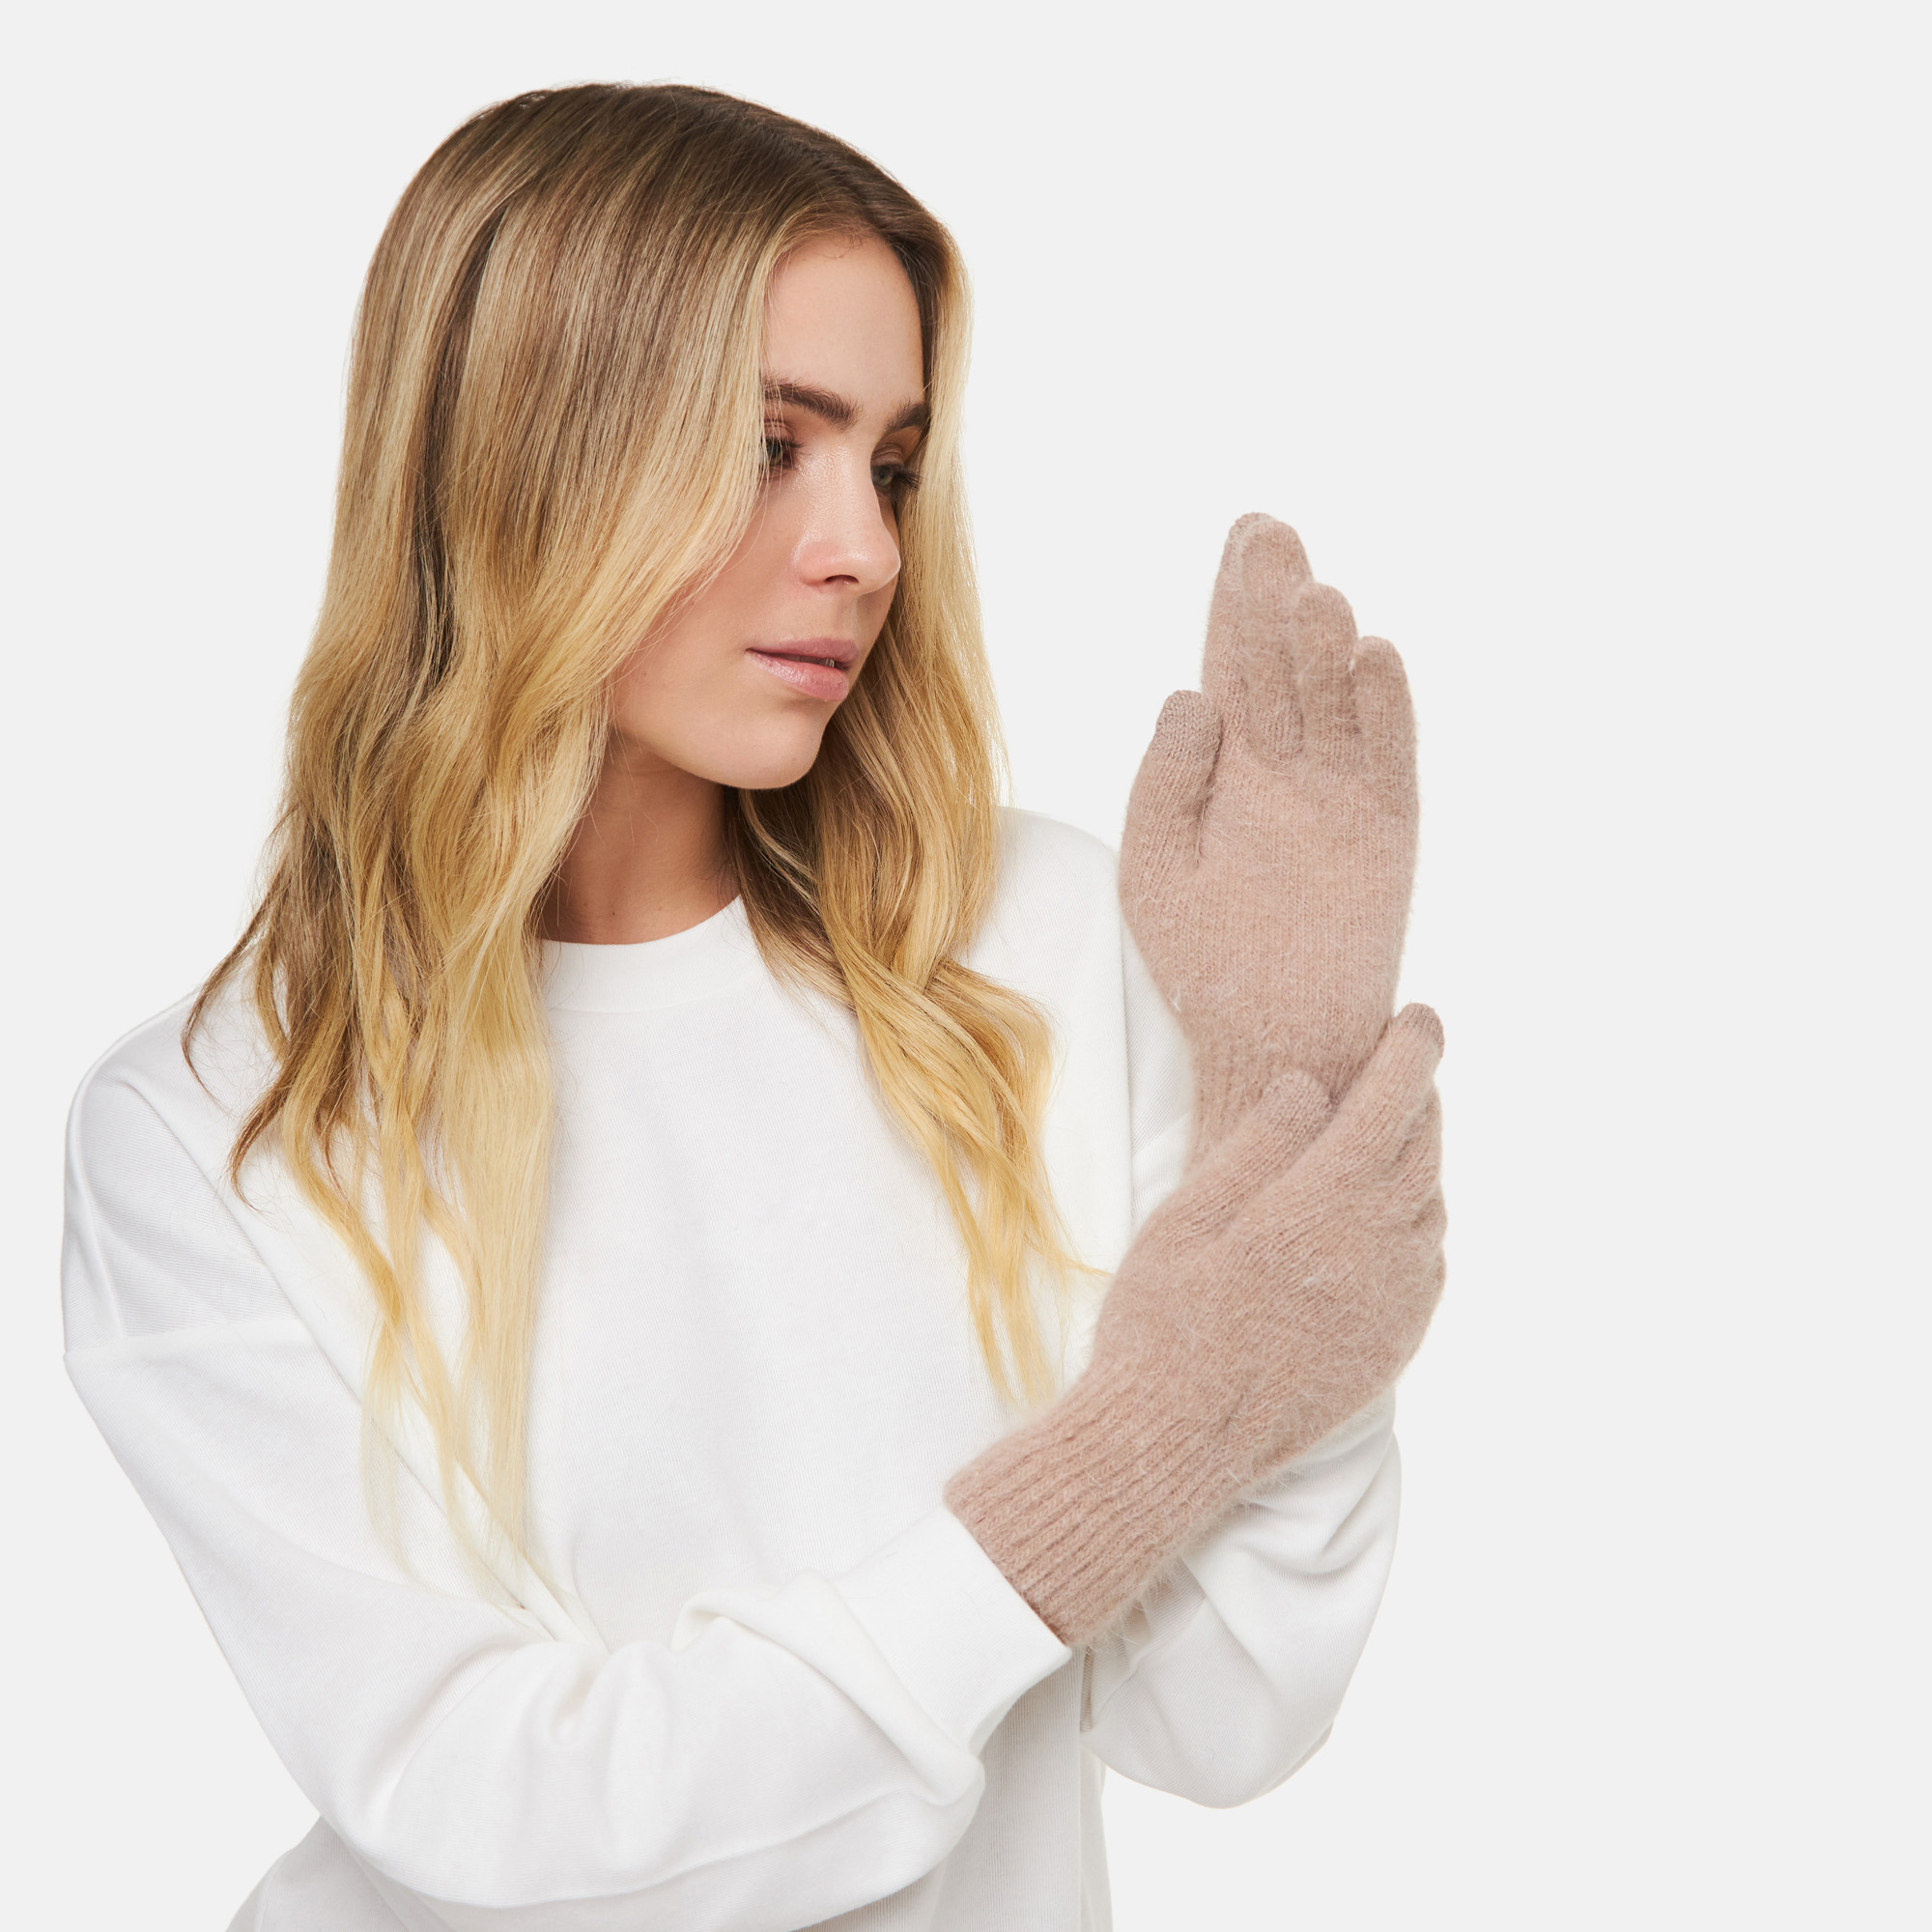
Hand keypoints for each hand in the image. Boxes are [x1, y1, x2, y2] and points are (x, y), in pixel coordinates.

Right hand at [945, 1004, 1446, 1645]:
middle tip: (1399, 1067)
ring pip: (1432, 1206)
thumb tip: (1310, 1083)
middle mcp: (1376, 1250)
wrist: (1176, 1439)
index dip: (1413, 1051)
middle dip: (1418, 1097)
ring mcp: (1393, 1304)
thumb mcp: (1189, 1214)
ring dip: (1419, 1159)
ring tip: (1386, 1137)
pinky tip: (1385, 1220)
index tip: (1420, 1017)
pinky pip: (1428, 1264)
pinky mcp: (1393, 1347)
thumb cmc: (1162, 1319)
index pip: (1391, 1102)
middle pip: (1424, 1148)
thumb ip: (1258, 1144)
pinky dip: (1418, 1223)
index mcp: (1322, 1204)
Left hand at [1121, 514, 1419, 1148]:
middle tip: (1270, 533)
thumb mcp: (1158, 866)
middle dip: (1274, 602)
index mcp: (1226, 769)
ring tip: (1309, 594)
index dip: (1235, 603)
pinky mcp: (1386, 835)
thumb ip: (1166, 782)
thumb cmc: (1202, 963)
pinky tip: (1373, 655)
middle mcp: (1286, 771)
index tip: (1243, 536)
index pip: (1232, 666)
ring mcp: (1339, 798)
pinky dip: (1383, 710)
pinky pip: (1387, 759)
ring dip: (1325, 648)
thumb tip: (1191, 693)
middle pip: (1284, 667)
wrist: (1272, 1043)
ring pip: (1335, 703)